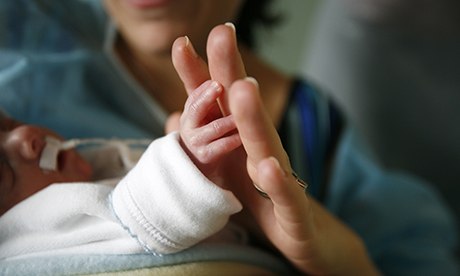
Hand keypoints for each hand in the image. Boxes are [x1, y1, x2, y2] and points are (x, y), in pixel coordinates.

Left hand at [171, 23, 378, 274]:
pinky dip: (277, 182)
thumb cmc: (258, 200)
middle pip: (245, 112)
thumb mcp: (222, 171)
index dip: (201, 77)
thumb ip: (200, 143)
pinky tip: (265, 167)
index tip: (182, 44)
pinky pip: (285, 196)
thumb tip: (172, 117)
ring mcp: (280, 180)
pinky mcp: (292, 211)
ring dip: (253, 118)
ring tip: (241, 90)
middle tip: (221, 35)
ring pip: (266, 146)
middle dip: (232, 74)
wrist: (299, 237)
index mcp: (240, 144)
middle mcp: (261, 153)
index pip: (220, 106)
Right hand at [178, 79, 240, 183]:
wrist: (208, 173)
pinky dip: (233, 139)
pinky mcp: (205, 158)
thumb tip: (220, 82)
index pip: (195, 96)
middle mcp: (189, 125)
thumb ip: (211, 101)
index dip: (204, 88)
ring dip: (228, 121)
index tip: (216, 82)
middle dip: (206, 97)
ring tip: (240, 115)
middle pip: (195, 108)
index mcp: (191, 113)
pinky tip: (243, 135)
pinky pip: (221, 146)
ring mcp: (196, 142)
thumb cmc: (211, 140)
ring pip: (214, 127)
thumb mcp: (209, 117)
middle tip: (219, 86)